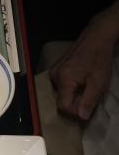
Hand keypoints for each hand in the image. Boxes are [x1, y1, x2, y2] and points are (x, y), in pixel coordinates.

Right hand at [49, 2, 118, 119]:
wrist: (97, 36)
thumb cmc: (100, 58)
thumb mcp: (99, 82)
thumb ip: (89, 100)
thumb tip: (81, 118)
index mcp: (64, 80)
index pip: (63, 106)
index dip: (75, 111)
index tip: (88, 107)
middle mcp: (54, 76)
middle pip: (61, 100)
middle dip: (75, 102)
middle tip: (90, 96)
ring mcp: (53, 71)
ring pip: (61, 93)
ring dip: (73, 95)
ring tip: (87, 87)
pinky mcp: (56, 68)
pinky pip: (60, 85)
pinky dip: (71, 88)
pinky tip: (81, 80)